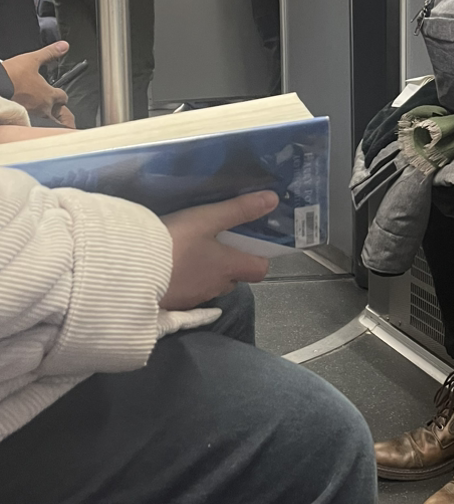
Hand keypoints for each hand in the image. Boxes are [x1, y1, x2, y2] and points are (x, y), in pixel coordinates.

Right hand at [3, 40, 74, 125]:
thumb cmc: (11, 76)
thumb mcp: (32, 60)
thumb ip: (49, 53)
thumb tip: (64, 46)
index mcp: (48, 95)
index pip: (63, 97)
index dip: (62, 94)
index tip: (59, 93)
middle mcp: (42, 108)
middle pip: (57, 113)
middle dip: (56, 108)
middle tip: (53, 105)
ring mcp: (31, 116)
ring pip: (45, 119)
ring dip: (45, 115)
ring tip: (40, 110)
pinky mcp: (19, 120)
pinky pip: (31, 124)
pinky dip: (31, 120)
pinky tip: (26, 115)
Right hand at [160, 191, 278, 309]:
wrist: (130, 270)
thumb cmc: (173, 241)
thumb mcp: (206, 219)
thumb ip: (239, 210)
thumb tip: (273, 200)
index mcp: (229, 267)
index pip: (260, 270)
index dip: (259, 257)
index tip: (248, 242)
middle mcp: (216, 287)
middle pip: (235, 278)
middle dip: (230, 264)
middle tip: (215, 243)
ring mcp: (194, 299)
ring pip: (211, 285)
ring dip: (208, 273)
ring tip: (191, 253)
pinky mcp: (173, 304)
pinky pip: (189, 294)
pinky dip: (188, 282)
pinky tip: (173, 268)